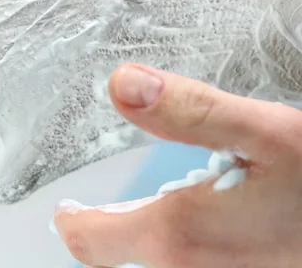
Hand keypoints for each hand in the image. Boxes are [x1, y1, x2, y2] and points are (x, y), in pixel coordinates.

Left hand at [54, 64, 301, 267]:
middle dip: (108, 234)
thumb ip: (190, 110)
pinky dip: (187, 250)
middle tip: (99, 211)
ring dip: (146, 243)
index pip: (91, 243)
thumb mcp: (267, 133)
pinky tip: (211, 224)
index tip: (66, 210)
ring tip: (154, 209)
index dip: (73, 223)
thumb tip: (122, 83)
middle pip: (124, 260)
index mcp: (181, 237)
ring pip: (163, 267)